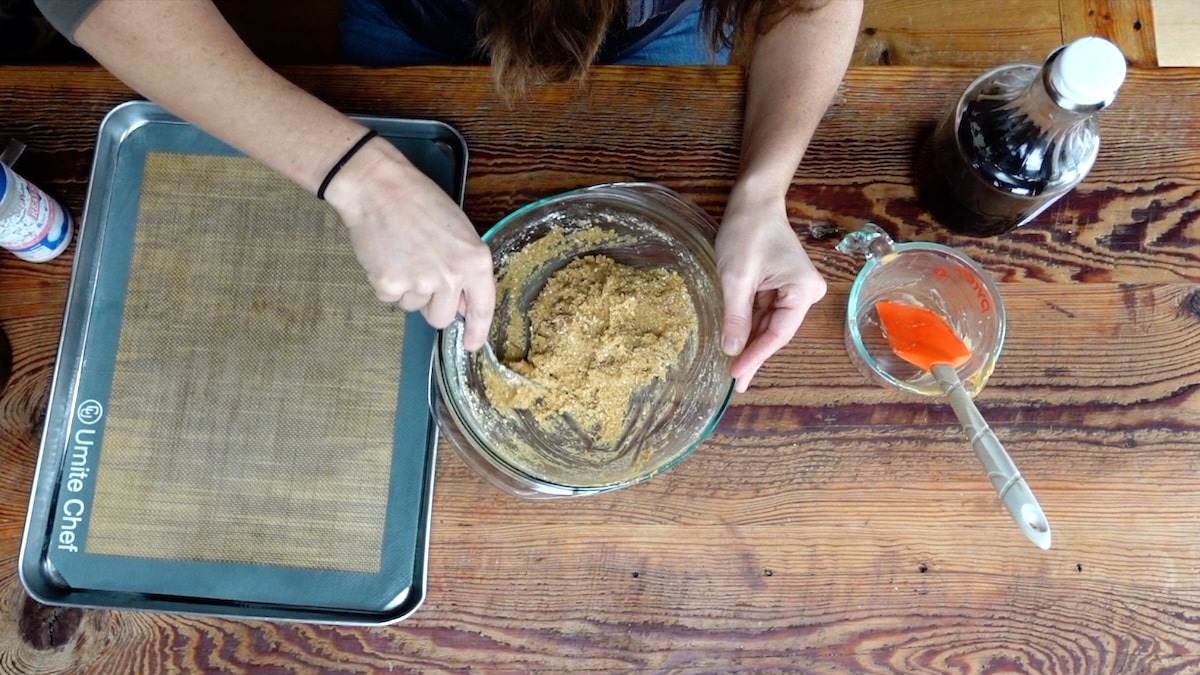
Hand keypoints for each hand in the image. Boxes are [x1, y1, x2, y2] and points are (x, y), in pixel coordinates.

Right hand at [323, 136, 495, 349]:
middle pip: (441, 317)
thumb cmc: (419, 202)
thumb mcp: (458, 231)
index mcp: (475, 261)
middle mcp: (451, 276)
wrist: (377, 187)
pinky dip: (386, 282)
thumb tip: (463, 304)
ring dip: (407, 289)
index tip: (470, 344)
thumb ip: (465, 269)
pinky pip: (390, 298)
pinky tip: (386, 254)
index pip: (482, 308)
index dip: (476, 331)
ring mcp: (420, 283)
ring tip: (402, 253)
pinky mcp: (390, 285)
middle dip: (430, 304)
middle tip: (419, 270)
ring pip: (414, 307)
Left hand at [715, 187, 826, 392]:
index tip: (736, 375)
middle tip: (736, 383)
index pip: (778, 333)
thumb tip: (732, 351)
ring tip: (735, 372)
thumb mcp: (736, 276)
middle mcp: (806, 293)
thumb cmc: (747, 231)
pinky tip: (738, 346)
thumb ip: (736, 316)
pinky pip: (765, 312)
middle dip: (754, 355)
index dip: (756, 356)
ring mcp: (795, 291)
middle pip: (776, 331)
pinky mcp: (782, 287)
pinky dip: (750, 327)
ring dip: (751, 344)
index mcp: (803, 290)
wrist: (753, 201)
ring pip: (769, 325)